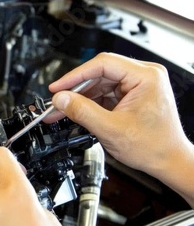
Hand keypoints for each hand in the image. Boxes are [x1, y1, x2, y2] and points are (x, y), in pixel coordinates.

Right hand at [48, 52, 193, 205]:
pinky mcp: (131, 95)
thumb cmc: (154, 146)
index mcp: (146, 76)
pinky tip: (76, 111)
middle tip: (57, 101)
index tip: (58, 88)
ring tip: (62, 109)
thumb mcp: (111, 129)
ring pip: (99, 84)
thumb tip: (61, 99)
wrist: (168, 161)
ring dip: (80, 97)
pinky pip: (104, 93)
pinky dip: (89, 103)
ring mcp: (138, 85)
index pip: (102, 64)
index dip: (75, 76)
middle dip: (76, 89)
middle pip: (99, 73)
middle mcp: (144, 76)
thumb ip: (83, 112)